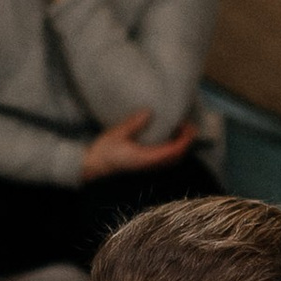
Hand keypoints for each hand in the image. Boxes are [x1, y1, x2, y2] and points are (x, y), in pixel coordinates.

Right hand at [79, 108, 197, 183]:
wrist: (93, 168)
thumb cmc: (103, 152)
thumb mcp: (116, 134)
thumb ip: (133, 124)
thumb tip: (148, 112)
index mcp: (146, 158)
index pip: (173, 151)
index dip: (185, 139)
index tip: (188, 126)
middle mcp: (150, 165)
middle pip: (177, 157)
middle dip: (187, 142)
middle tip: (188, 125)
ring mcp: (148, 167)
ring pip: (172, 160)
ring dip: (180, 146)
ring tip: (180, 130)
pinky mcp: (145, 166)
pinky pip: (165, 160)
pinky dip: (172, 150)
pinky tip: (168, 139)